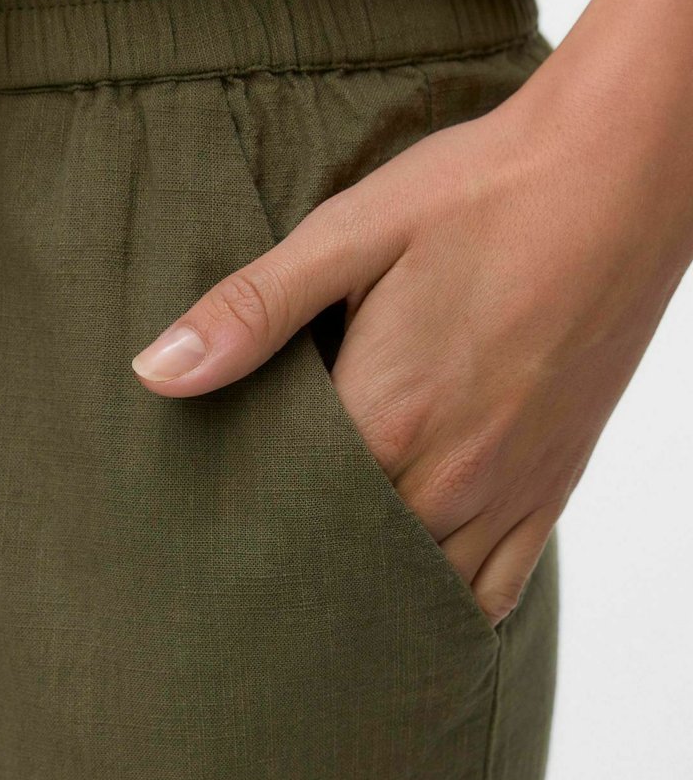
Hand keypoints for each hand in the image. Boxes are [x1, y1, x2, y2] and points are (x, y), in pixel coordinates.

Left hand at [130, 60, 689, 627]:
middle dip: (297, 568)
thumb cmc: (483, 192)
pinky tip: (412, 602)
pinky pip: (497, 590)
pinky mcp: (552, 486)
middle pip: (346, 564)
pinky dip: (450, 606)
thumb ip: (253, 311)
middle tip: (246, 581)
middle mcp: (449, 475)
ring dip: (368, 597)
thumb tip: (155, 371)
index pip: (286, 514)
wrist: (624, 173)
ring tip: (316, 601)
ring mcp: (507, 489)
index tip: (206, 532)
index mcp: (385, 417)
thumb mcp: (351, 232)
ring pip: (419, 591)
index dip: (242, 523)